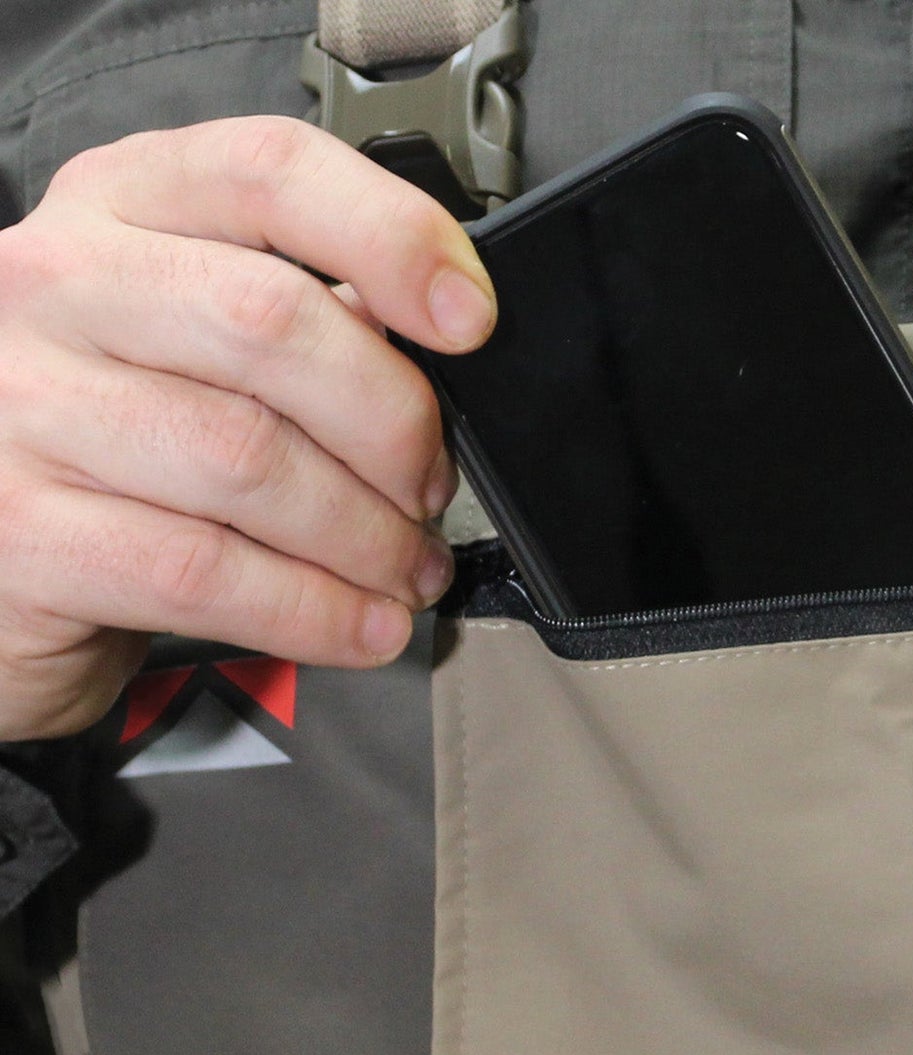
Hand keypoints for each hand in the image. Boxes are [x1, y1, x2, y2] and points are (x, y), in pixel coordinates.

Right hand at [0, 116, 497, 739]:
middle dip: (392, 425)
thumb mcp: (199, 344)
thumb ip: (309, 321)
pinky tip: (363, 626)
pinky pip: (209, 573)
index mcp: (120, 208)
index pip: (268, 173)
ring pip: (249, 461)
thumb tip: (443, 351)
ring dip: (367, 538)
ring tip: (406, 570)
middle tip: (428, 491)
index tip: (469, 321)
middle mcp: (55, 283)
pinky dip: (316, 611)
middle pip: (272, 323)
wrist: (3, 567)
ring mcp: (23, 405)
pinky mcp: (25, 532)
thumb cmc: (127, 447)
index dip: (390, 238)